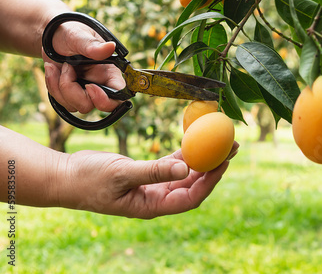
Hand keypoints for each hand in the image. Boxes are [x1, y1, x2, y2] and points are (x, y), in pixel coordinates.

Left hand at [42, 21, 125, 113]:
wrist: (51, 37)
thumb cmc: (69, 33)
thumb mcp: (79, 37)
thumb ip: (93, 45)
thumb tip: (110, 47)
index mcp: (110, 73)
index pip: (119, 97)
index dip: (106, 100)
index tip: (89, 86)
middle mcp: (101, 85)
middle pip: (93, 105)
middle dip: (73, 92)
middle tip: (66, 69)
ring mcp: (85, 92)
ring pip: (75, 106)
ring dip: (59, 87)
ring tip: (56, 66)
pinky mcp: (71, 95)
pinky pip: (62, 103)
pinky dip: (52, 87)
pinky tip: (52, 71)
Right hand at [58, 142, 238, 218]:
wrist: (65, 176)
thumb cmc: (88, 179)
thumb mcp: (122, 174)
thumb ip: (153, 172)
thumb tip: (186, 167)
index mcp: (152, 206)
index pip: (190, 197)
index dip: (210, 181)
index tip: (224, 161)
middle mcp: (156, 198)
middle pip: (193, 184)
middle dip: (213, 166)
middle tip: (231, 146)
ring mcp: (152, 186)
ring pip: (185, 172)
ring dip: (202, 158)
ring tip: (221, 140)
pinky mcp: (146, 173)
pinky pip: (171, 163)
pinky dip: (184, 152)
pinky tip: (195, 139)